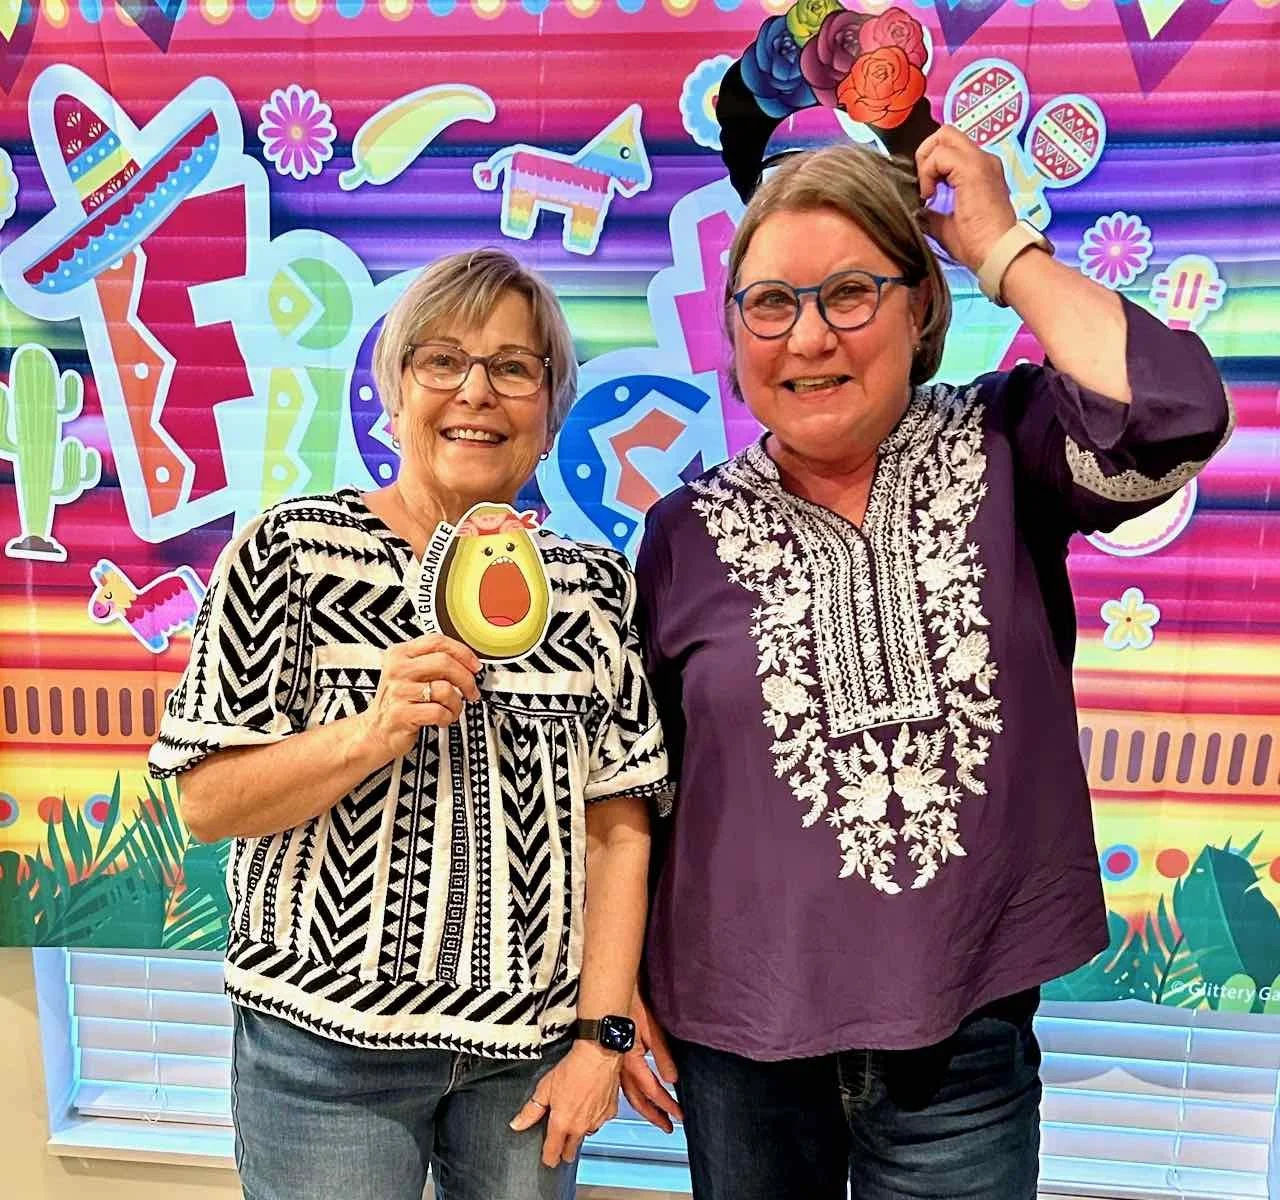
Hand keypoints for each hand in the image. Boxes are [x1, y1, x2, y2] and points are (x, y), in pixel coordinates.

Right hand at [357, 634, 480, 761]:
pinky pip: (438, 712)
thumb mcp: (410, 674)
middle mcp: (398, 669)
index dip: (462, 652)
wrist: (375, 731)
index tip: (475, 666)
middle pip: (444, 662)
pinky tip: (442, 719)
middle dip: (466, 679)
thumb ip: (434, 663)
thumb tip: (469, 664)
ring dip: (457, 704)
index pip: (437, 641)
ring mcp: (398, 691)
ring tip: (452, 709)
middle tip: (471, 691)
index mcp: (400, 654)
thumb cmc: (398, 701)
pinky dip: (447, 717)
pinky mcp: (401, 714)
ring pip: (445, 689)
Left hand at [509, 1042, 622, 1165]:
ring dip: (579, 1130)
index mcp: (562, 1123)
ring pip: (586, 1134)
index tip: (548, 1160)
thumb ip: (531, 1110)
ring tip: (575, 1116)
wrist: (598, 1055)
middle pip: (571, 1150)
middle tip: (560, 1144)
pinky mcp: (610, 1113)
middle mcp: (580, 1127)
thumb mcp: (545, 1087)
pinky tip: (589, 1104)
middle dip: (565, 1150)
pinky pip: (599, 1121)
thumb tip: (517, 1124)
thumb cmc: (573, 1068)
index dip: (549, 1158)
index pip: (553, 1152)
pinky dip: (594, 1116)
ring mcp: (597, 1121)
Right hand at [620, 989, 682, 1132]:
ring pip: (628, 1093)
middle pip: (638, 1099)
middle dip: (654, 1115)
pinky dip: (632, 1095)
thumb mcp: (653, 1030)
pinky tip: (637, 1096)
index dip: (667, 1105)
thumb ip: (662, 1056)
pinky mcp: (614, 1058)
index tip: (679, 1115)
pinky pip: (622, 1084)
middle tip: (667, 1126)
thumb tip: (672, 1080)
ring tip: (655, 1116)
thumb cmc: (632, 1007)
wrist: (611, 994)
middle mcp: (621, 1068)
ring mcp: (615, 1064)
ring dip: (643, 1107)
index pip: (653, 1090)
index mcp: (632, 1062)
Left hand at [915, 125, 1017, 274]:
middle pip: (946, 132)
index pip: (950, 147)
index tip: (927, 192)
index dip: (931, 163)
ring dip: (927, 162)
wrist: (996, 252)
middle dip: (926, 153)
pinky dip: (928, 172)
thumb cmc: (978, 244)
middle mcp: (983, 159)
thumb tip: (917, 209)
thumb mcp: (946, 225)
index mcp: (980, 170)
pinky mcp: (973, 168)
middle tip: (923, 183)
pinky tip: (930, 195)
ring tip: (928, 192)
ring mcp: (980, 160)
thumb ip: (933, 211)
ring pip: (944, 135)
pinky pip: (941, 154)